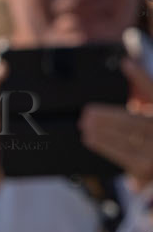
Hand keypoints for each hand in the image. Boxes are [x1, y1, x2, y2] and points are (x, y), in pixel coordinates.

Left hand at [81, 55, 152, 188]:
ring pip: (128, 138)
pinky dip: (104, 145)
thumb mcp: (152, 106)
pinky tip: (90, 138)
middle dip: (110, 116)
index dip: (142, 77)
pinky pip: (123, 155)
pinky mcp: (145, 168)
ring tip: (85, 123)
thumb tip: (126, 62)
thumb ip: (143, 86)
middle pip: (136, 122)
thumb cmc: (151, 129)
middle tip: (87, 112)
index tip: (125, 63)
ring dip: (103, 130)